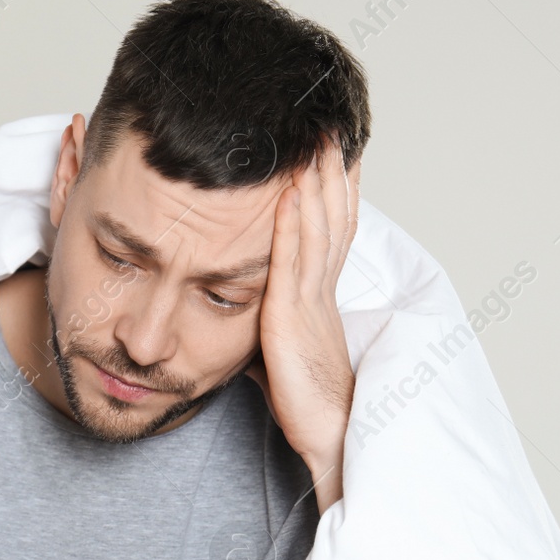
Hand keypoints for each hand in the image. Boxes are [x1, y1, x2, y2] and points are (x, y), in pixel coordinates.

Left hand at [245, 136, 359, 505]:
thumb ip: (258, 323)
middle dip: (329, 169)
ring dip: (316, 179)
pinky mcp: (295, 314)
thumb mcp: (273, 351)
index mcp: (317, 294)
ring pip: (318, 226)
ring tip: (313, 138)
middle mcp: (321, 288)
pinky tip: (290, 189)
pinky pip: (295, 258)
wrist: (328, 435)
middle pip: (331, 213)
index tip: (327, 152)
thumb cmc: (303, 401)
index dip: (330, 188)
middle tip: (328, 125)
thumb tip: (229, 314)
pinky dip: (294, 220)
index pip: (328, 228)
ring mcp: (312, 298)